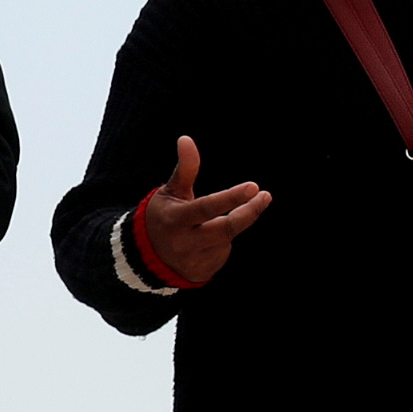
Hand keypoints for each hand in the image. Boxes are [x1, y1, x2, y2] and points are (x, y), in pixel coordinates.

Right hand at [137, 137, 271, 286]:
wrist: (147, 257)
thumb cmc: (163, 215)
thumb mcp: (171, 192)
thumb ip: (185, 169)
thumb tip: (186, 139)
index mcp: (175, 220)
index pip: (207, 208)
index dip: (232, 197)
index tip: (254, 187)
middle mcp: (185, 243)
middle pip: (227, 228)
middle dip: (249, 212)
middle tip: (265, 196)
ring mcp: (195, 261)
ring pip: (226, 240)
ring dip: (230, 226)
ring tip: (215, 222)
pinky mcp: (203, 273)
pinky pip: (223, 252)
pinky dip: (221, 243)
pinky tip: (207, 241)